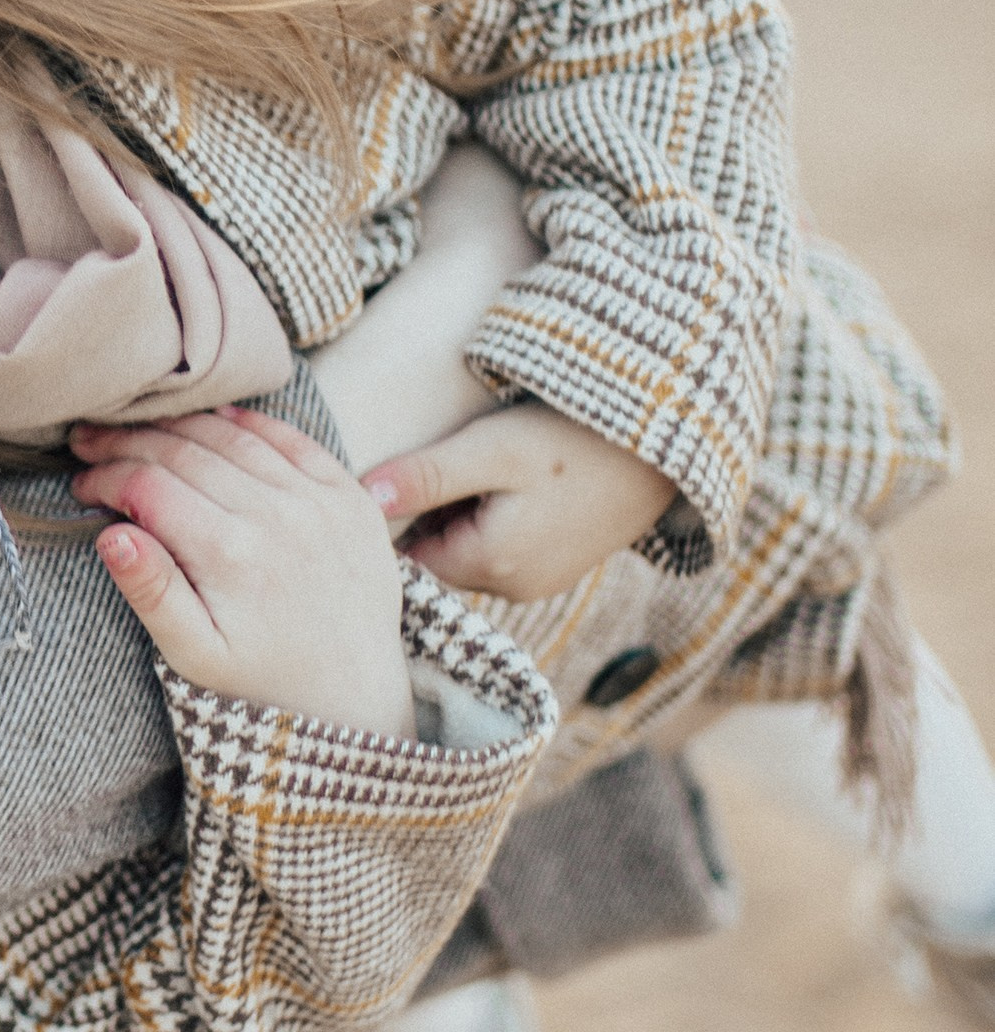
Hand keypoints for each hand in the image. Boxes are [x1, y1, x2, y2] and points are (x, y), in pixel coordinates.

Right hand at [70, 408, 415, 737]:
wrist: (355, 696)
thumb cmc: (264, 683)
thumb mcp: (195, 655)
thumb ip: (152, 593)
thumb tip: (111, 536)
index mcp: (230, 555)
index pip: (148, 486)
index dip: (104, 477)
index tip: (80, 485)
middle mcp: (276, 515)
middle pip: (183, 451)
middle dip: (126, 443)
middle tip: (88, 443)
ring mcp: (318, 500)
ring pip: (231, 435)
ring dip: (177, 426)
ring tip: (138, 431)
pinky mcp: (350, 497)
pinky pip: (291, 439)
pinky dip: (247, 422)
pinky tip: (213, 421)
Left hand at [360, 405, 675, 600]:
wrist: (665, 445)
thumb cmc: (576, 442)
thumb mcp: (493, 449)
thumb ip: (428, 476)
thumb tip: (366, 496)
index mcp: (492, 567)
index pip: (408, 558)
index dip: (397, 516)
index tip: (404, 473)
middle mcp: (515, 588)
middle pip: (438, 555)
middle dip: (429, 515)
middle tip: (445, 459)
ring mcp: (541, 580)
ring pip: (469, 550)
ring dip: (462, 514)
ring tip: (482, 465)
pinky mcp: (559, 563)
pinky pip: (503, 547)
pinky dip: (495, 516)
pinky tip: (513, 479)